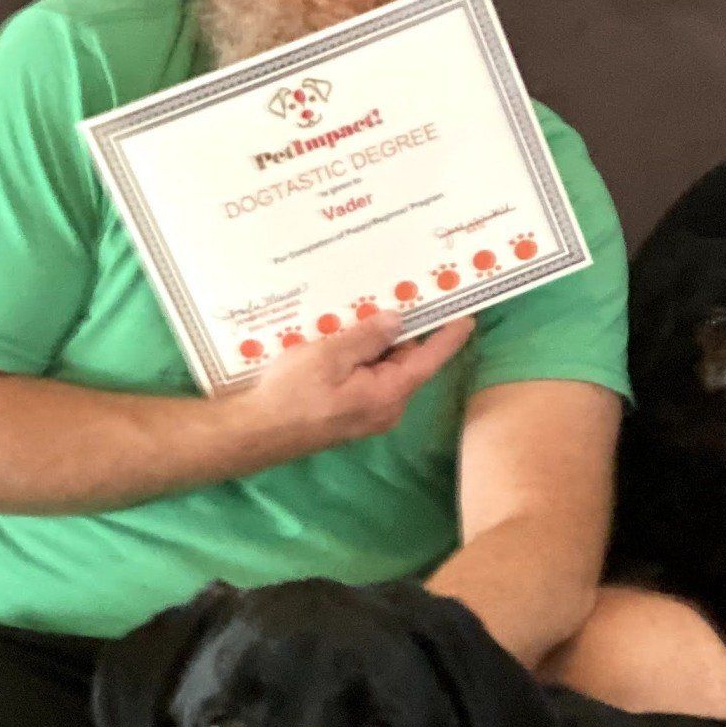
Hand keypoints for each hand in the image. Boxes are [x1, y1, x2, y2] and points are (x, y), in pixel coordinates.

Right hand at [244, 312, 475, 458]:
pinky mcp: (352, 411)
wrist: (258, 432)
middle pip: (408, 362)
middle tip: (414, 294)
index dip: (448, 337)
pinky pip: (369, 377)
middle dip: (411, 331)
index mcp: (388, 393)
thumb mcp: (330, 355)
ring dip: (383, 341)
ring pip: (386, 369)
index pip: (428, 360)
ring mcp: (369, 411)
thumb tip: (399, 321)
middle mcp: (386, 407)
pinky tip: (353, 333)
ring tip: (379, 305)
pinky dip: (366, 355)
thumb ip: (367, 338)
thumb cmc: (292, 394)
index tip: (467, 316)